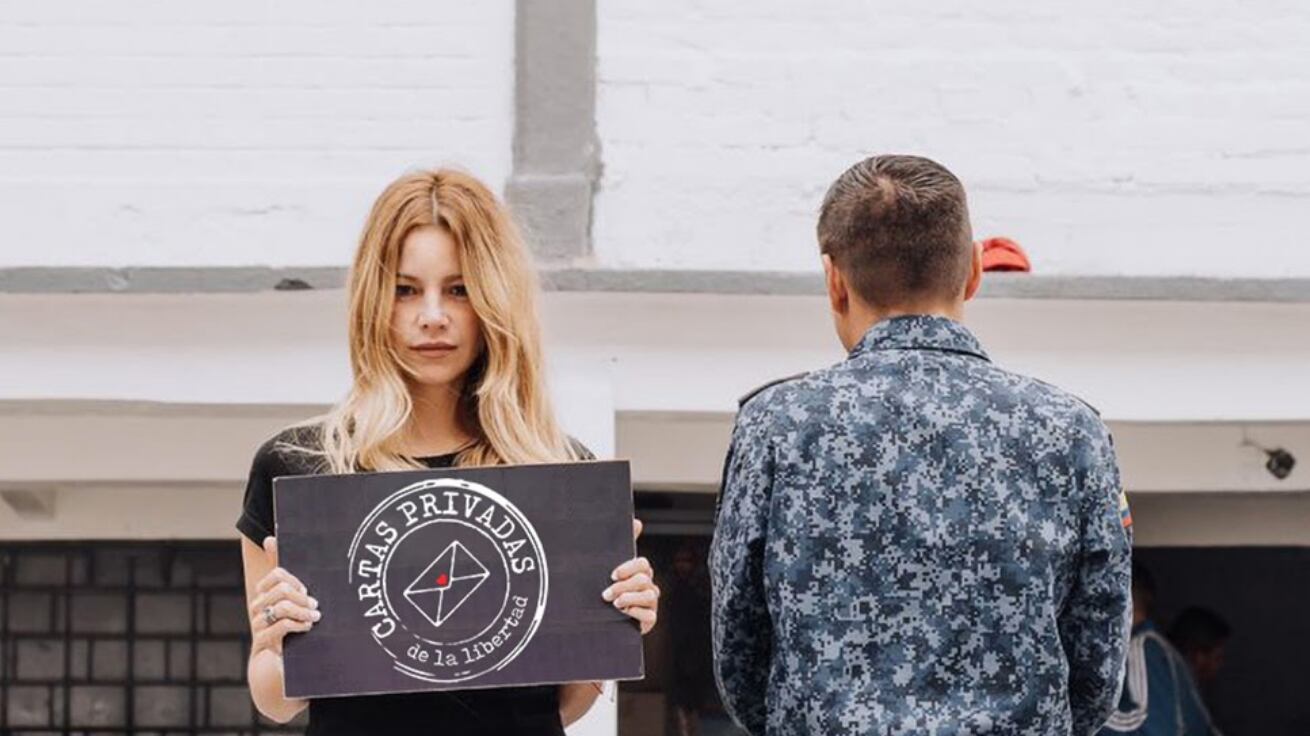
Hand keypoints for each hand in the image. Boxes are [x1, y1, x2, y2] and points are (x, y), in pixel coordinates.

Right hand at [248, 537, 320, 656]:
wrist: (279, 672)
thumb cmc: (291, 636)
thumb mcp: (298, 610)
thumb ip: (294, 584)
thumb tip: (277, 543)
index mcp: (267, 596)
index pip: (278, 574)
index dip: (296, 581)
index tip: (306, 592)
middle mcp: (259, 608)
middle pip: (281, 588)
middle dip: (302, 596)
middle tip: (314, 607)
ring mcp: (259, 625)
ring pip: (282, 605)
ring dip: (303, 612)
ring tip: (314, 619)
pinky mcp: (262, 643)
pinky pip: (280, 625)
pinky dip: (297, 625)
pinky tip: (306, 629)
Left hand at [602, 519, 658, 634]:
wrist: (603, 622)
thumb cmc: (609, 593)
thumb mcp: (612, 571)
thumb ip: (624, 547)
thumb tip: (637, 522)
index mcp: (639, 573)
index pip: (642, 564)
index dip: (628, 567)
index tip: (613, 575)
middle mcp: (648, 586)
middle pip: (643, 579)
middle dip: (623, 586)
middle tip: (606, 594)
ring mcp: (651, 603)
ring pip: (649, 595)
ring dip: (629, 598)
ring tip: (615, 604)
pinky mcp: (650, 619)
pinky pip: (650, 615)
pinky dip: (636, 613)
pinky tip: (624, 614)